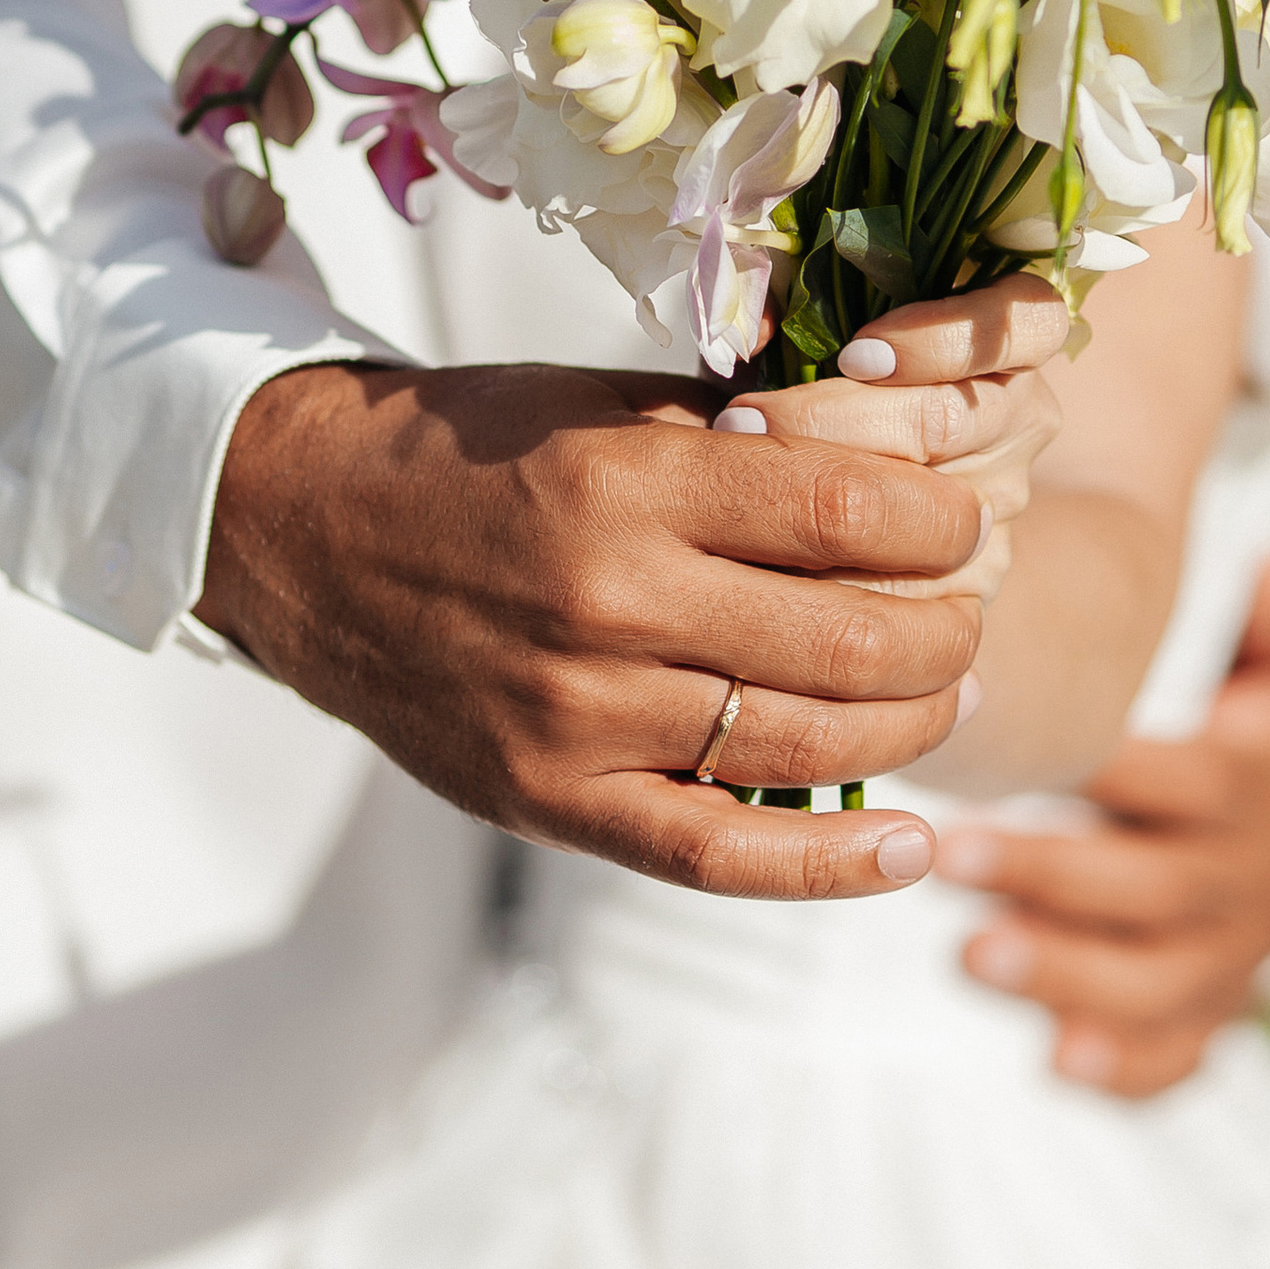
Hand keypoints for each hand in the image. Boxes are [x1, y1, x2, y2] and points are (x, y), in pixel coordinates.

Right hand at [196, 281, 1064, 900]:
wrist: (300, 532)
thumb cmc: (471, 451)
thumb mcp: (600, 401)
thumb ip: (739, 433)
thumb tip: (903, 449)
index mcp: (625, 483)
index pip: (851, 509)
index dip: (942, 520)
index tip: (960, 519)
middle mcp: (606, 604)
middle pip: (856, 639)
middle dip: (952, 626)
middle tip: (968, 607)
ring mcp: (576, 719)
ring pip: (810, 746)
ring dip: (915, 723)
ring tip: (942, 689)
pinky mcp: (548, 804)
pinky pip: (717, 857)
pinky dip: (832, 866)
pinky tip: (912, 845)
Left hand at [700, 280, 1068, 604]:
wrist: (842, 476)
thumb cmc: (819, 373)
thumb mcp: (821, 322)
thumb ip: (802, 302)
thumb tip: (759, 323)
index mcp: (1010, 342)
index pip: (1029, 322)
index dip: (946, 338)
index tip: (853, 354)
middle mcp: (1023, 422)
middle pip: (951, 420)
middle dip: (835, 419)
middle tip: (743, 418)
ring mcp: (1004, 505)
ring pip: (934, 509)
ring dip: (827, 497)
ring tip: (740, 481)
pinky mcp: (975, 579)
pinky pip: (919, 587)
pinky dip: (842, 574)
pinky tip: (775, 556)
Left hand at [936, 549, 1269, 1093]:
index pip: (1194, 779)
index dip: (1110, 773)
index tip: (1017, 750)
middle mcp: (1262, 874)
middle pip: (1157, 890)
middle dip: (1050, 880)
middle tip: (945, 859)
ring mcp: (1243, 952)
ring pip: (1159, 982)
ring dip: (1065, 976)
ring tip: (969, 958)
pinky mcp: (1223, 1005)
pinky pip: (1184, 1053)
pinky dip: (1130, 1068)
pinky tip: (1059, 1062)